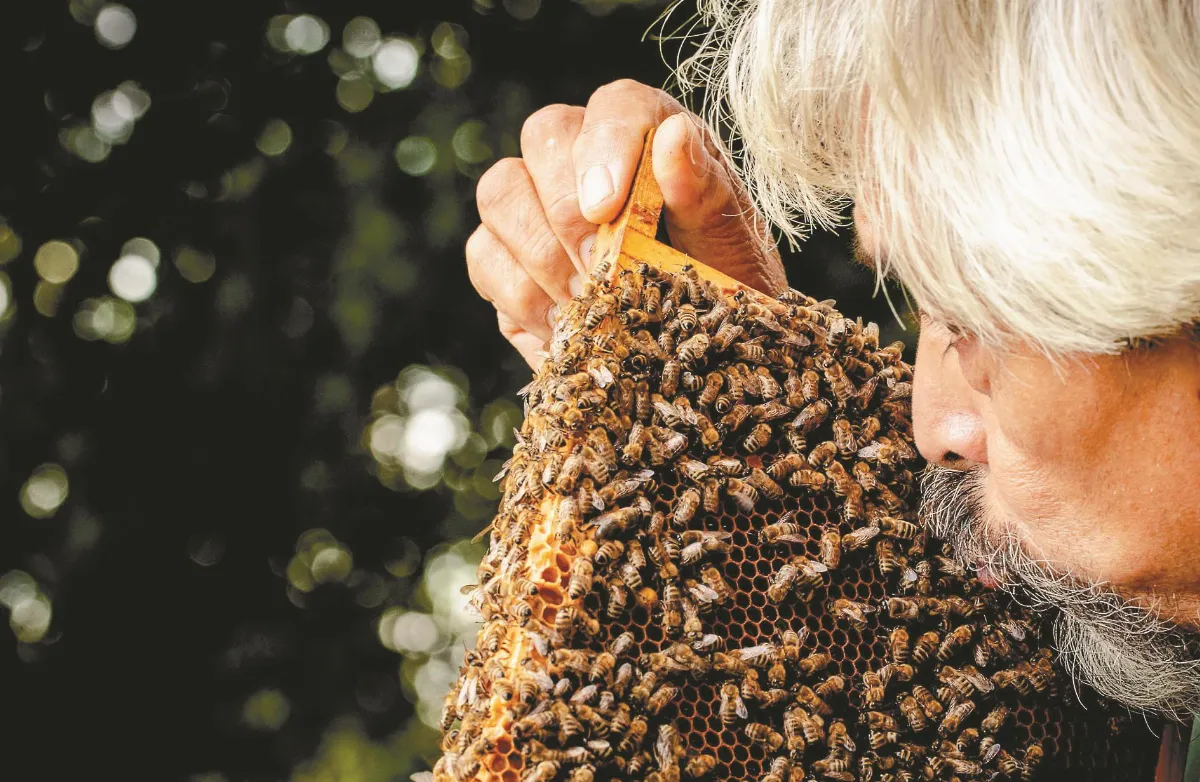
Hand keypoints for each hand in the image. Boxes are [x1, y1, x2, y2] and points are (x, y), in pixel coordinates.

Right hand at [466, 78, 787, 367]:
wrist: (694, 348)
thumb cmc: (720, 284)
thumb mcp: (728, 243)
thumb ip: (703, 191)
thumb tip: (674, 136)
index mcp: (648, 136)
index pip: (615, 107)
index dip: (604, 148)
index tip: (606, 208)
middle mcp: (583, 157)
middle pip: (542, 136)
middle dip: (566, 209)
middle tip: (597, 268)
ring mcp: (535, 204)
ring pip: (500, 192)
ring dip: (539, 254)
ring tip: (582, 302)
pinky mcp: (505, 260)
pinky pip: (484, 257)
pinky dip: (519, 296)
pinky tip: (560, 327)